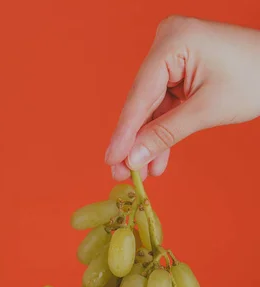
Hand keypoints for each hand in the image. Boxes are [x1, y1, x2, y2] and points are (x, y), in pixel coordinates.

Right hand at [105, 16, 259, 180]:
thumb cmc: (253, 79)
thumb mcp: (205, 111)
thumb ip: (165, 134)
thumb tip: (133, 158)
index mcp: (172, 42)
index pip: (140, 95)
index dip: (124, 133)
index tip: (111, 160)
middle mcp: (166, 43)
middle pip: (142, 102)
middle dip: (136, 141)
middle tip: (122, 173)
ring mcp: (173, 56)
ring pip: (153, 108)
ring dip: (149, 141)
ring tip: (142, 173)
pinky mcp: (180, 69)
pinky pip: (165, 105)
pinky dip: (163, 131)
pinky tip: (157, 159)